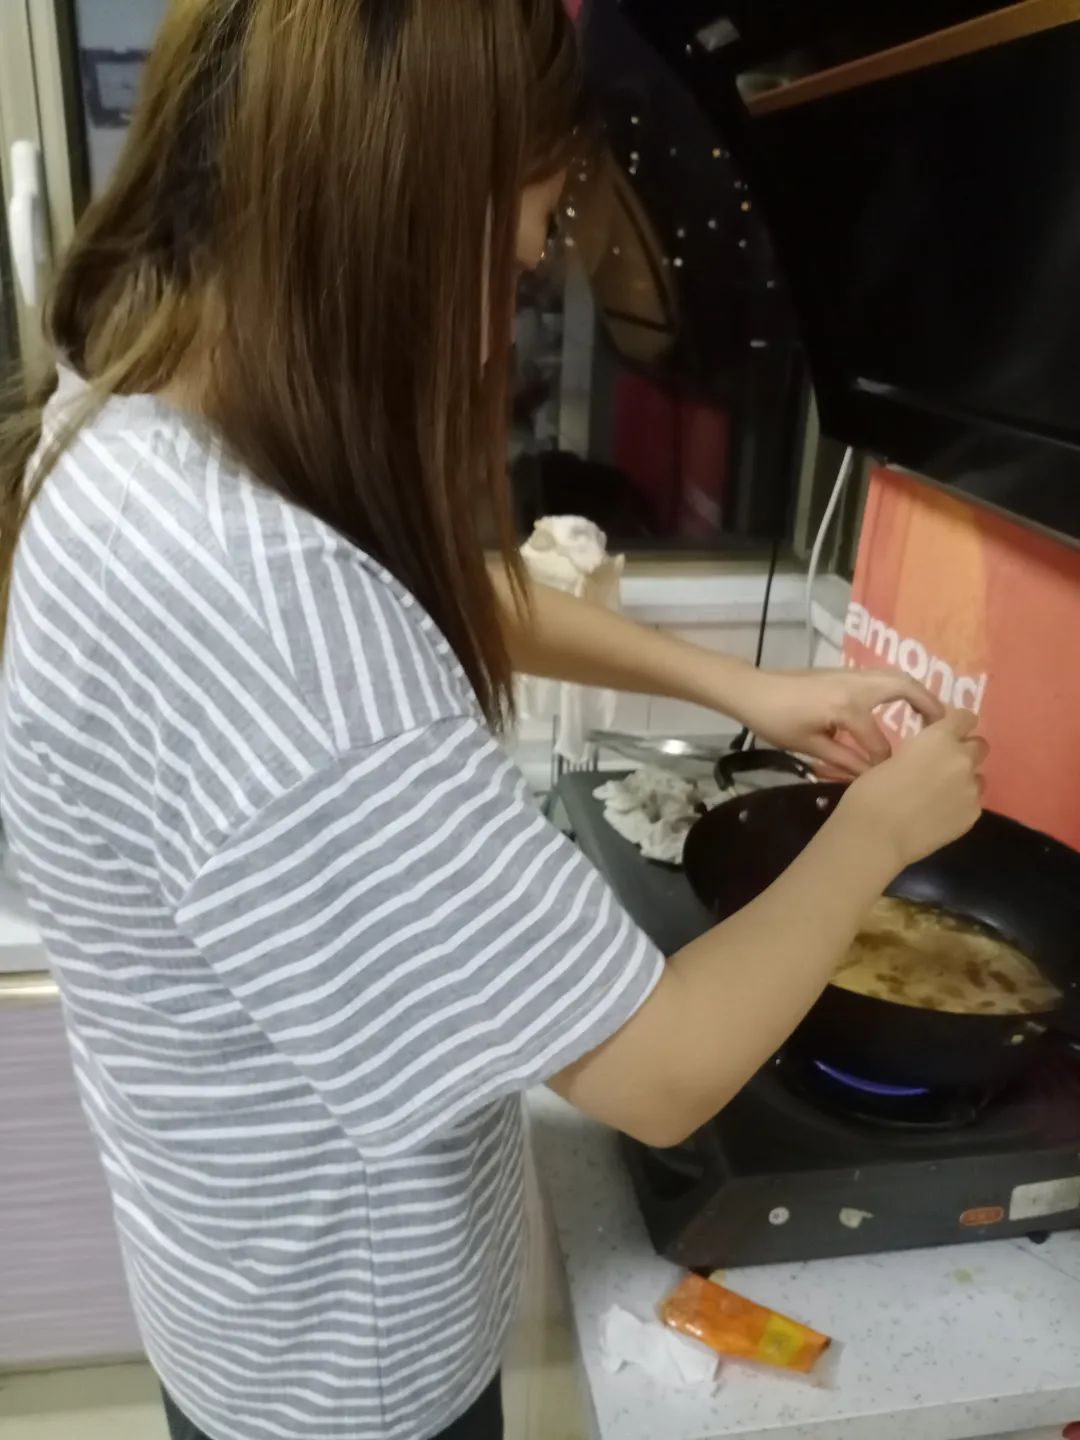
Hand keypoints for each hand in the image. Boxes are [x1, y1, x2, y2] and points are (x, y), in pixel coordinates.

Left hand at [732, 668, 945, 778]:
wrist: (753, 690)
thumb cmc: (776, 721)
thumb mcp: (809, 746)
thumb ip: (844, 761)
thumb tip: (873, 777)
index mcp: (846, 707)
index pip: (879, 741)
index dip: (885, 763)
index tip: (891, 779)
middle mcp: (856, 684)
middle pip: (905, 689)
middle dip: (929, 708)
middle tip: (946, 730)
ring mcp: (852, 674)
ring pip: (897, 677)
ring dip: (918, 694)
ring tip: (932, 719)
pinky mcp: (846, 672)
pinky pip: (884, 677)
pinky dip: (902, 689)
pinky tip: (904, 708)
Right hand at [839, 709, 986, 868]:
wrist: (876, 834)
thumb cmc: (871, 792)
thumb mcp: (892, 758)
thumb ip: (919, 752)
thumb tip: (925, 757)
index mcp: (939, 738)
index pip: (966, 718)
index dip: (957, 724)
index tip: (945, 732)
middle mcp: (962, 759)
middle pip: (979, 746)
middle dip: (964, 752)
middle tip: (942, 765)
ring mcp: (971, 788)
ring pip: (978, 777)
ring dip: (964, 780)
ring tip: (940, 794)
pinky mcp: (973, 815)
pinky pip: (972, 802)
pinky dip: (959, 805)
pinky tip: (938, 815)